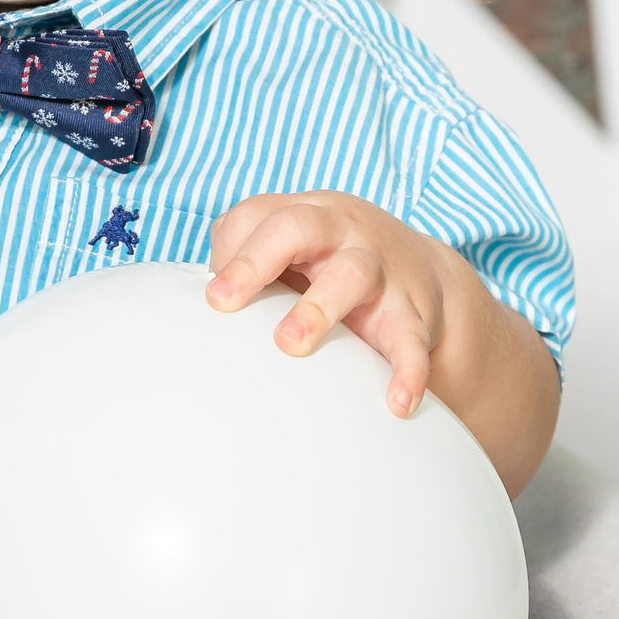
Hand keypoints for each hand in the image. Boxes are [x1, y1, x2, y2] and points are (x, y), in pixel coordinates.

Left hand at [205, 191, 461, 416]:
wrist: (425, 271)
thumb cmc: (331, 263)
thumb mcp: (293, 250)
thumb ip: (245, 267)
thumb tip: (194, 312)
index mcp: (305, 214)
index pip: (257, 214)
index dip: (230, 250)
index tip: (211, 296)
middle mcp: (342, 231)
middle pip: (299, 225)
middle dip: (256, 260)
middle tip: (222, 302)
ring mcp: (381, 268)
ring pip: (353, 273)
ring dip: (318, 308)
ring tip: (289, 344)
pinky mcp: (412, 311)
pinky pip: (412, 339)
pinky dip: (407, 370)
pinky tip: (395, 404)